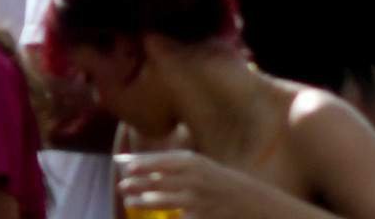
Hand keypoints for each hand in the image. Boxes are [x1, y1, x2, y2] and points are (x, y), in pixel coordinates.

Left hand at [117, 149, 260, 218]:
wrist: (252, 202)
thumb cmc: (217, 180)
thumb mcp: (200, 165)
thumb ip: (173, 165)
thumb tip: (139, 166)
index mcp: (194, 162)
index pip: (165, 161)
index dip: (145, 165)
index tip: (128, 168)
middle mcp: (196, 180)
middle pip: (161, 182)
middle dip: (138, 184)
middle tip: (121, 186)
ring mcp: (199, 200)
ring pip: (165, 201)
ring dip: (145, 201)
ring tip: (129, 202)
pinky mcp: (202, 217)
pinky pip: (180, 216)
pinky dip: (166, 216)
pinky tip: (154, 216)